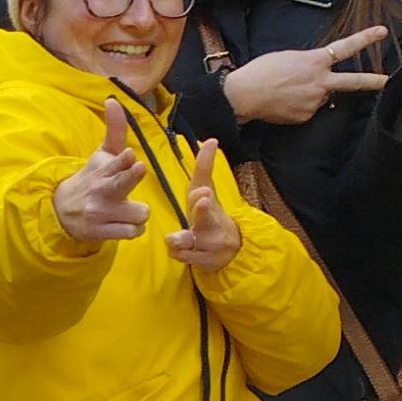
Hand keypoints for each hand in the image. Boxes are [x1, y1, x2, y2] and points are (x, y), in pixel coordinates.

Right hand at [53, 104, 151, 244]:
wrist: (61, 211)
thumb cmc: (92, 179)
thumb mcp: (101, 154)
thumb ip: (114, 129)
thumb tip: (113, 99)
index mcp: (102, 169)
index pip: (115, 162)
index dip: (123, 160)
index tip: (128, 155)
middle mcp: (101, 189)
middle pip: (121, 183)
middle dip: (130, 175)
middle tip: (138, 168)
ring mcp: (102, 212)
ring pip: (139, 213)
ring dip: (138, 213)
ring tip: (127, 210)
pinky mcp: (103, 232)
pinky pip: (133, 232)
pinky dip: (133, 229)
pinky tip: (124, 223)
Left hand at [163, 140, 242, 271]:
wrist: (229, 248)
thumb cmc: (208, 214)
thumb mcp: (206, 190)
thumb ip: (205, 167)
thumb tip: (211, 139)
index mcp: (210, 204)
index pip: (205, 196)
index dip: (202, 196)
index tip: (203, 192)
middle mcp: (212, 223)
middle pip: (206, 217)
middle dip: (202, 210)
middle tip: (201, 201)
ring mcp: (209, 244)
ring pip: (189, 242)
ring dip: (180, 240)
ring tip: (172, 239)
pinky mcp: (203, 261)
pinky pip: (182, 257)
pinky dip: (177, 253)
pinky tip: (174, 248)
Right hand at [219, 25, 391, 126]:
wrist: (245, 94)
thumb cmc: (262, 71)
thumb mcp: (288, 58)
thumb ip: (309, 66)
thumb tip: (318, 79)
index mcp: (315, 62)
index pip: (346, 47)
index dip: (365, 39)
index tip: (382, 32)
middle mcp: (320, 82)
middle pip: (354, 82)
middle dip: (373, 81)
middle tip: (389, 80)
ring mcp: (315, 101)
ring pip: (322, 96)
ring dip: (312, 93)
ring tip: (288, 90)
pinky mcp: (306, 116)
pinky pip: (308, 110)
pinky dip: (300, 106)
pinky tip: (284, 102)